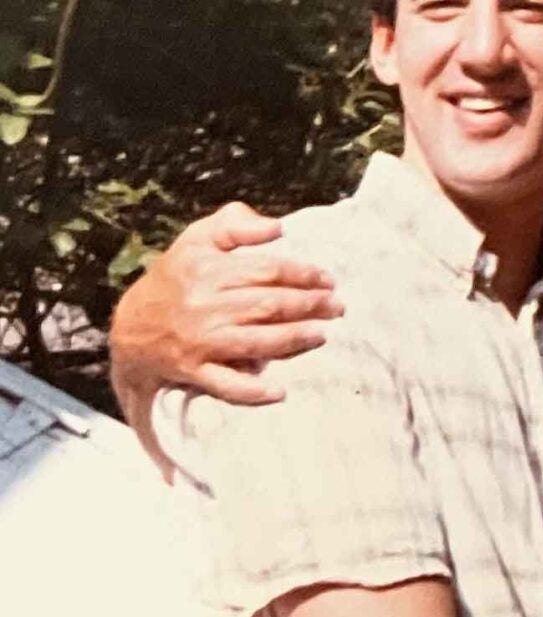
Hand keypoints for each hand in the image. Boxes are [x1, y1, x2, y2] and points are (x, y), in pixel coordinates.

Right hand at [109, 202, 339, 408]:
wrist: (130, 328)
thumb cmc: (176, 278)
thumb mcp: (196, 240)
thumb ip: (235, 225)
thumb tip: (278, 227)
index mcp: (207, 270)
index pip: (267, 270)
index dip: (304, 274)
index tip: (329, 280)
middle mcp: (204, 306)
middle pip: (267, 306)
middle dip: (309, 306)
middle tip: (338, 307)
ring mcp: (200, 341)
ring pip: (255, 343)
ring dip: (293, 341)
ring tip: (322, 335)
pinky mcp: (193, 371)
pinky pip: (225, 386)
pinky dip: (252, 392)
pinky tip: (279, 392)